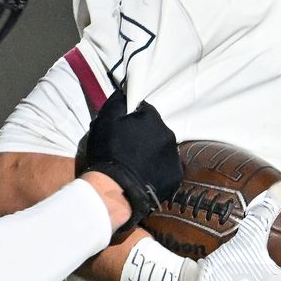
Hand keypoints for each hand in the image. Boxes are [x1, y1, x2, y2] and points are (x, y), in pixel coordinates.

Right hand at [76, 86, 181, 236]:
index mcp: (152, 118)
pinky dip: (159, 170)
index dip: (133, 120)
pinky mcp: (176, 176)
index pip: (145, 112)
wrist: (116, 189)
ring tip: (136, 165)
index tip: (123, 131)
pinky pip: (168, 168)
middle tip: (129, 150)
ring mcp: (174, 156)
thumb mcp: (104, 121)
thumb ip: (117, 102)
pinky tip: (146, 176)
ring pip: (163, 149)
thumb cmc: (108, 152)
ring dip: (153, 153)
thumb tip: (125, 91)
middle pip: (156, 130)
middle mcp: (169, 134)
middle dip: (145, 136)